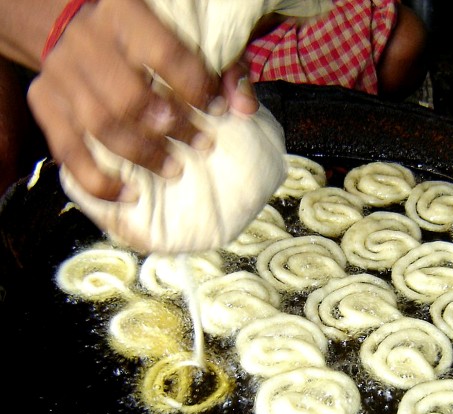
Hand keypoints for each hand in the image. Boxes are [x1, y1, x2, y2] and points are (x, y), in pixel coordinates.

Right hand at [27, 0, 257, 201]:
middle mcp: (87, 40)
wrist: (70, 25)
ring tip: (173, 170)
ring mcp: (61, 74)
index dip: (196, 88)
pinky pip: (68, 151)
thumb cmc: (143, 41)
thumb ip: (225, 69)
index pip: (165, 54)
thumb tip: (244, 109)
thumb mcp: (188, 39)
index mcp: (125, 14)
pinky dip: (98, 180)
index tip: (218, 111)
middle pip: (129, 96)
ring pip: (100, 125)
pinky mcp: (46, 105)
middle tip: (201, 146)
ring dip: (142, 154)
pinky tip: (127, 194)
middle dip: (171, 127)